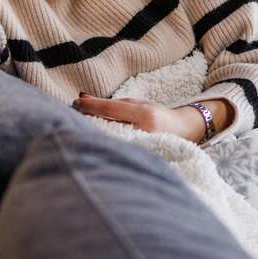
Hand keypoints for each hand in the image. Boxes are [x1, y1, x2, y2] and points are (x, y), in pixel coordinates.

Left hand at [72, 94, 223, 143]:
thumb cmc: (158, 116)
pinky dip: (103, 147)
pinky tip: (94, 145)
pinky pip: (115, 153)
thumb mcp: (137, 104)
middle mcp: (145, 133)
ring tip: (81, 132)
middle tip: (74, 117)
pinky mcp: (142, 160)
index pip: (112, 110)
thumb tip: (82, 98)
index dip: (92, 106)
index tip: (76, 102)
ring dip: (93, 136)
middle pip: (106, 128)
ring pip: (109, 142)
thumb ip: (112, 104)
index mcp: (146, 116)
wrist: (184, 133)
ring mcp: (144, 149)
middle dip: (88, 122)